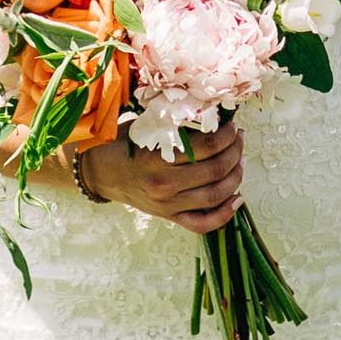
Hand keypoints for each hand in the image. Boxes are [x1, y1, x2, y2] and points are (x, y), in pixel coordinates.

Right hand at [79, 126, 241, 232]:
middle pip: (216, 170)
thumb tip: (214, 115)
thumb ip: (177, 125)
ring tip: (239, 161)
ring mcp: (167, 205)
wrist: (101, 173)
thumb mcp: (148, 128)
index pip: (207, 147)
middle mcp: (164, 185)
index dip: (227, 135)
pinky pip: (203, 224)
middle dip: (235, 151)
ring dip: (236, 176)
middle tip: (239, 139)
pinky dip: (225, 214)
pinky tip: (237, 199)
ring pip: (216, 195)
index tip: (232, 126)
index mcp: (158, 158)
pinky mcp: (169, 218)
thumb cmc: (125, 145)